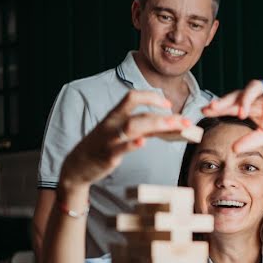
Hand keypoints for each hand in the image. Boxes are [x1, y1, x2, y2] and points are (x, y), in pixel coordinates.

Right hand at [59, 90, 190, 188]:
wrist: (77, 165)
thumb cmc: (102, 146)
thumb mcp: (121, 133)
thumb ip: (143, 128)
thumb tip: (168, 124)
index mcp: (115, 115)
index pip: (133, 97)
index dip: (151, 97)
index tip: (168, 104)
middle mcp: (112, 124)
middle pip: (140, 114)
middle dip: (164, 117)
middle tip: (185, 121)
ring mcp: (110, 139)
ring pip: (133, 127)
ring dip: (155, 125)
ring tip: (172, 125)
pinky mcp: (108, 156)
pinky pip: (120, 148)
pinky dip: (131, 144)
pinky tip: (143, 142)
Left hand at [201, 80, 262, 152]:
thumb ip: (249, 141)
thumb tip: (233, 149)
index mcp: (253, 106)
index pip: (232, 103)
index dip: (219, 106)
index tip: (204, 110)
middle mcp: (260, 97)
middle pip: (239, 92)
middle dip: (226, 99)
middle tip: (214, 107)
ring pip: (255, 86)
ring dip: (246, 99)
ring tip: (241, 113)